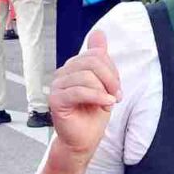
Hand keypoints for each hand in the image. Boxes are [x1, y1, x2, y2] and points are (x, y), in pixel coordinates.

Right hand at [47, 28, 119, 157]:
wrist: (83, 141)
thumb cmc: (92, 115)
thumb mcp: (103, 84)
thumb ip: (101, 60)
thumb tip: (99, 33)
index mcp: (73, 67)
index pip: (95, 54)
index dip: (111, 69)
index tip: (117, 88)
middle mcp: (63, 73)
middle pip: (91, 62)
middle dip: (110, 78)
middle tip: (117, 95)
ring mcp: (56, 86)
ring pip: (86, 76)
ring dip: (104, 90)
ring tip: (110, 103)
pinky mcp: (55, 100)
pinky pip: (79, 91)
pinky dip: (97, 97)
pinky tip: (106, 105)